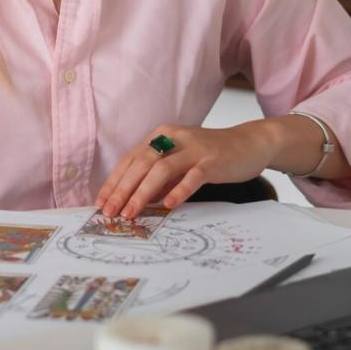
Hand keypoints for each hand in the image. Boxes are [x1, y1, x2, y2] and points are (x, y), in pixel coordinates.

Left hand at [94, 122, 276, 219]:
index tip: (101, 203)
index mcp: (161, 136)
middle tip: (110, 212)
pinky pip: (192, 176)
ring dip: (143, 193)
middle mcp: (174, 138)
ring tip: (131, 213)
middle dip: (122, 190)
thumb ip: (158, 179)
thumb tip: (134, 201)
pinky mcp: (213, 161)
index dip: (114, 182)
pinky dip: (178, 190)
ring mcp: (194, 149)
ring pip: (161, 169)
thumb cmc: (210, 156)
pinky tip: (168, 204)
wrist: (249, 144)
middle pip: (141, 164)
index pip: (130, 160)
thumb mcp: (179, 165)